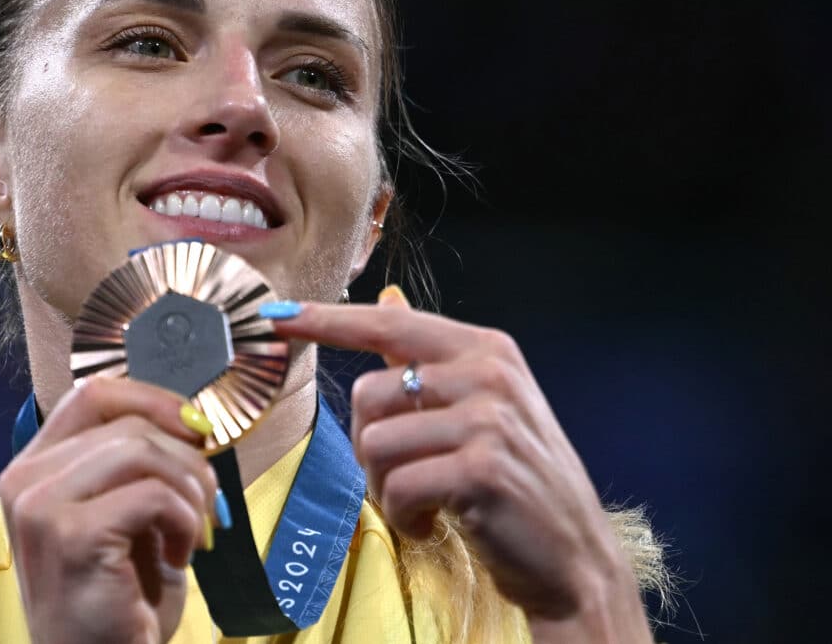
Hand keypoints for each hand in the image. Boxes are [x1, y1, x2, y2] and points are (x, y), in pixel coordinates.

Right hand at [0, 377, 219, 643]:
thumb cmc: (121, 592)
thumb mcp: (129, 510)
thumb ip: (140, 461)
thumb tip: (194, 420)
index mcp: (35, 466)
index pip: (94, 394)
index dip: (155, 400)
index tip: (196, 431)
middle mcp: (24, 479)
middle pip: (130, 423)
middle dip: (188, 459)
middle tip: (207, 505)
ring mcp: (40, 506)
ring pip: (142, 449)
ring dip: (190, 489)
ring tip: (193, 531)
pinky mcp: (70, 535)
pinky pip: (154, 494)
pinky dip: (186, 520)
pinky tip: (180, 555)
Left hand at [267, 296, 651, 641]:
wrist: (574, 552)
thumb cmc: (519, 478)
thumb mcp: (485, 405)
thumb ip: (430, 357)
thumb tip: (387, 299)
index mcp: (485, 349)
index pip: (389, 323)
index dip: (327, 319)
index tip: (277, 314)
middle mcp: (488, 373)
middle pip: (368, 393)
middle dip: (368, 446)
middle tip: (405, 476)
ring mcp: (488, 420)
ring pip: (375, 443)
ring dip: (384, 487)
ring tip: (423, 503)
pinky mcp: (482, 470)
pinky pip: (399, 487)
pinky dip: (403, 516)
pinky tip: (433, 523)